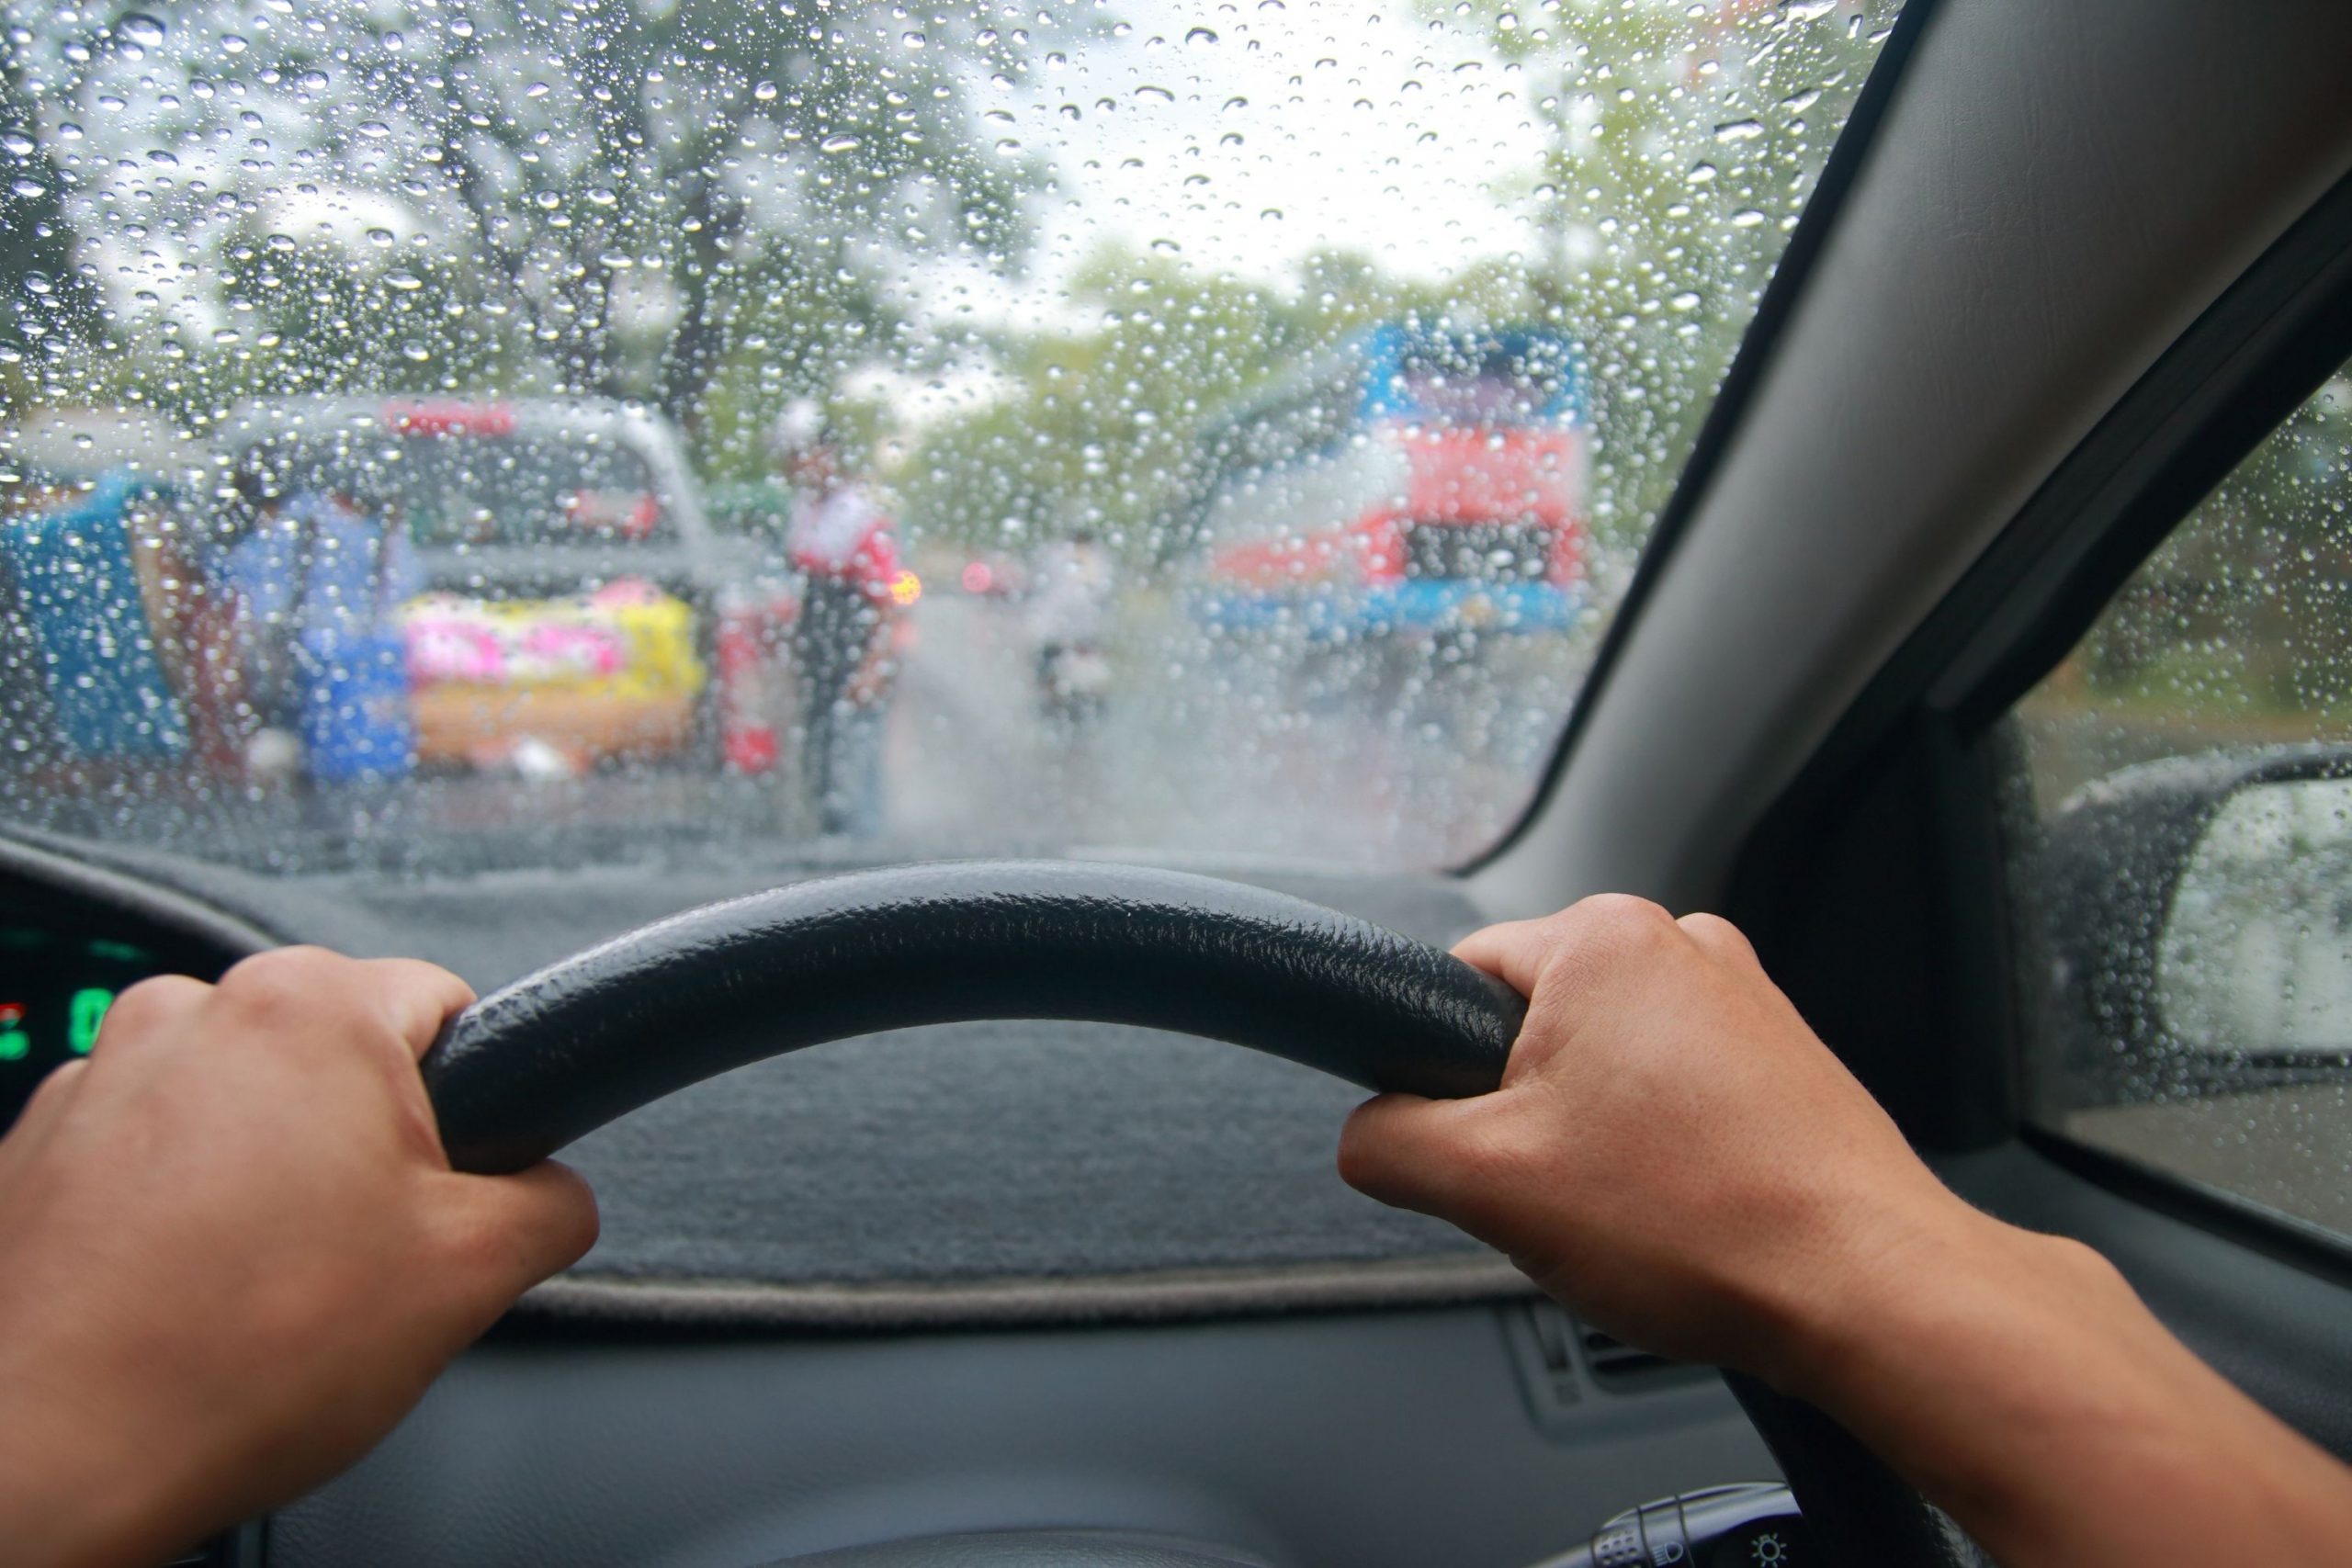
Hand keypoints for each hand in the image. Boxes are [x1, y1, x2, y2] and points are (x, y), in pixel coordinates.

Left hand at [0, 948, 598, 1567]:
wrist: (46, 1460)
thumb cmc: (237, 1356)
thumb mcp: (471, 1275)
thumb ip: (553, 1204)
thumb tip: (556, 1196)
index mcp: (311, 1006)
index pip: (446, 1005)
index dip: (473, 1103)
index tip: (450, 1181)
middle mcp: (194, 1012)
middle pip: (335, 1055)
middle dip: (362, 1144)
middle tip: (362, 1254)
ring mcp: (100, 1073)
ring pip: (238, 1105)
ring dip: (264, 1173)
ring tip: (263, 1284)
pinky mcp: (37, 1145)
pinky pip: (148, 1151)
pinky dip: (177, 1208)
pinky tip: (188, 1293)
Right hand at [1341, 896, 2351, 1567]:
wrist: (1869, 1292)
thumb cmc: (1708, 1224)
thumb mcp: (1487, 1185)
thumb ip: (1386, 1140)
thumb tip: (1366, 1133)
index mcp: (1600, 937)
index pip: (1452, 986)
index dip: (1441, 1083)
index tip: (1483, 1151)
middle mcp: (1679, 943)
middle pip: (1529, 1032)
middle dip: (1526, 1122)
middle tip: (1561, 1196)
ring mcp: (1742, 999)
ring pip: (1603, 1073)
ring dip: (1595, 1144)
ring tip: (1636, 1214)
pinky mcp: (1783, 1060)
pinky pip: (1674, 1099)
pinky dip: (1664, 1156)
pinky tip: (1684, 1216)